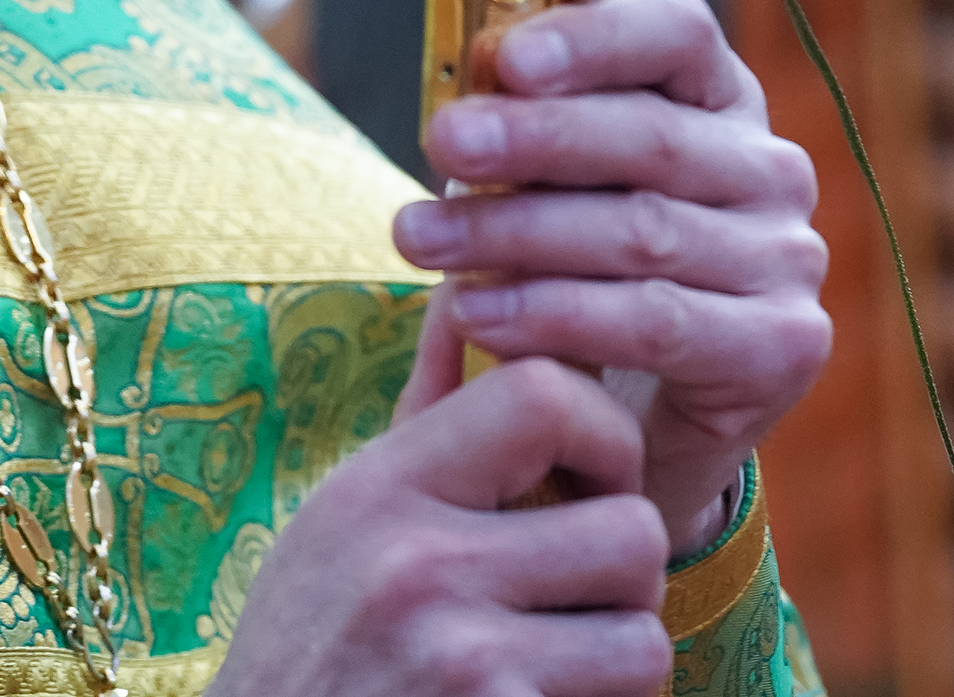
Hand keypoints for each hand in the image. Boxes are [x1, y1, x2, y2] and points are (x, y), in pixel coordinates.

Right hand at [213, 356, 674, 695]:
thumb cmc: (310, 644)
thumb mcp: (344, 516)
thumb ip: (424, 411)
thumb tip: (465, 294)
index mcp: (383, 489)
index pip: (546, 395)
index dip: (605, 435)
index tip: (591, 482)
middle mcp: (419, 566)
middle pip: (632, 530)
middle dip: (619, 576)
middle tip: (567, 601)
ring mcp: (460, 662)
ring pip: (644, 638)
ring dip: (612, 663)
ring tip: (546, 664)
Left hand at [391, 0, 831, 551]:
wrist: (635, 424)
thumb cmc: (578, 272)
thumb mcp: (553, 186)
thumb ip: (526, 131)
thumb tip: (464, 93)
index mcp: (719, 96)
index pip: (676, 32)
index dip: (593, 38)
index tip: (504, 59)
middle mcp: (769, 168)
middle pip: (651, 136)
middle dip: (533, 137)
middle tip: (442, 144)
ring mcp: (786, 257)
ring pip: (642, 232)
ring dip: (518, 234)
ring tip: (423, 240)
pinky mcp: (783, 344)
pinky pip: (657, 322)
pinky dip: (557, 317)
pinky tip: (478, 316)